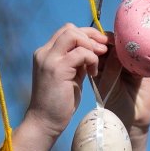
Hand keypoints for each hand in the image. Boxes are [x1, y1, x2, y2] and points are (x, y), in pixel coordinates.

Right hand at [23, 24, 108, 138]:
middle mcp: (44, 52)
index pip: (67, 30)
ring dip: (92, 46)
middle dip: (92, 36)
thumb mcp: (71, 76)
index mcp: (46, 53)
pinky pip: (81, 53)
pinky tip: (93, 74)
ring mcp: (49, 59)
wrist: (45, 121)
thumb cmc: (59, 102)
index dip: (87, 34)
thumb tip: (95, 50)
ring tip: (98, 62)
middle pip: (71, 28)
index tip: (101, 45)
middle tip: (104, 50)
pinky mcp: (57, 69)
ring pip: (74, 35)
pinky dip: (92, 60)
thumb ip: (78, 62)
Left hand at [98, 47, 149, 138]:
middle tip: (119, 42)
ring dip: (130, 47)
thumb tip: (116, 50)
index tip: (103, 42)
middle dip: (117, 42)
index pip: (99, 49)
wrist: (132, 122)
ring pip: (128, 51)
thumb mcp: (107, 88)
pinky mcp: (142, 71)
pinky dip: (142, 55)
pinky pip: (142, 59)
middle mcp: (113, 65)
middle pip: (115, 47)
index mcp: (100, 67)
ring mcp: (128, 67)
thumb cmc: (113, 108)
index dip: (100, 42)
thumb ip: (110, 70)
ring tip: (131, 46)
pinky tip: (142, 54)